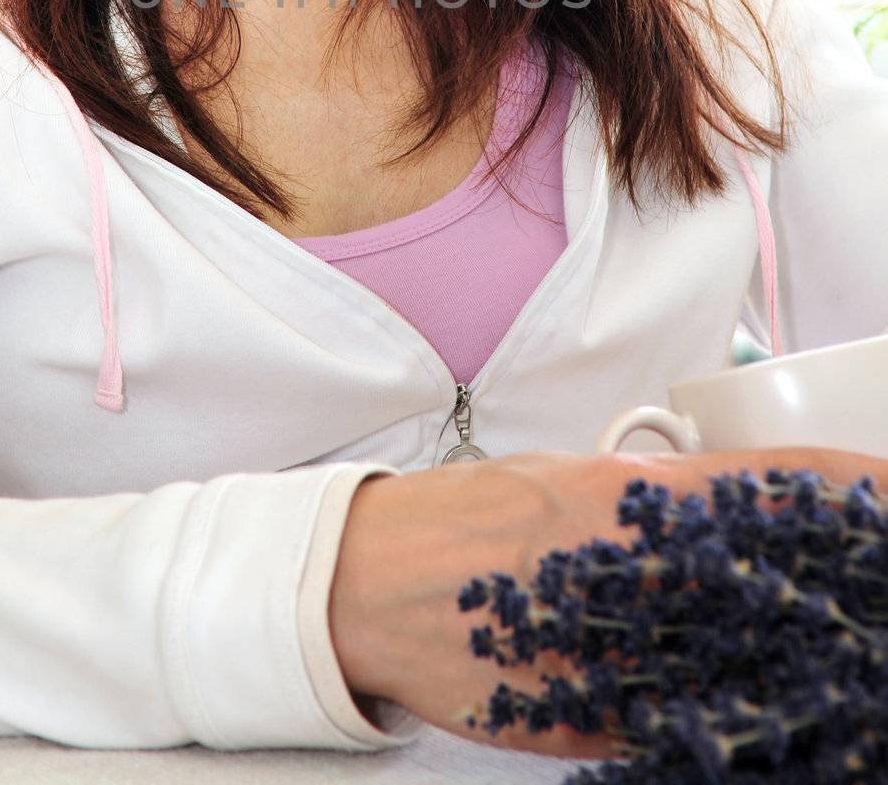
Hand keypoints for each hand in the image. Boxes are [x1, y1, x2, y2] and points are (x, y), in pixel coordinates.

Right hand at [328, 444, 887, 758]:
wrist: (366, 586)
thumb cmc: (461, 520)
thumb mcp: (557, 479)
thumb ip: (641, 497)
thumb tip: (718, 505)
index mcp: (609, 498)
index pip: (752, 488)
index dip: (835, 490)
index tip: (884, 489)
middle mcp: (614, 572)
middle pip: (759, 577)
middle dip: (831, 576)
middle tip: (872, 577)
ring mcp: (600, 650)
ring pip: (731, 657)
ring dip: (795, 647)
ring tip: (843, 643)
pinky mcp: (582, 716)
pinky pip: (677, 721)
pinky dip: (728, 715)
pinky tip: (767, 706)